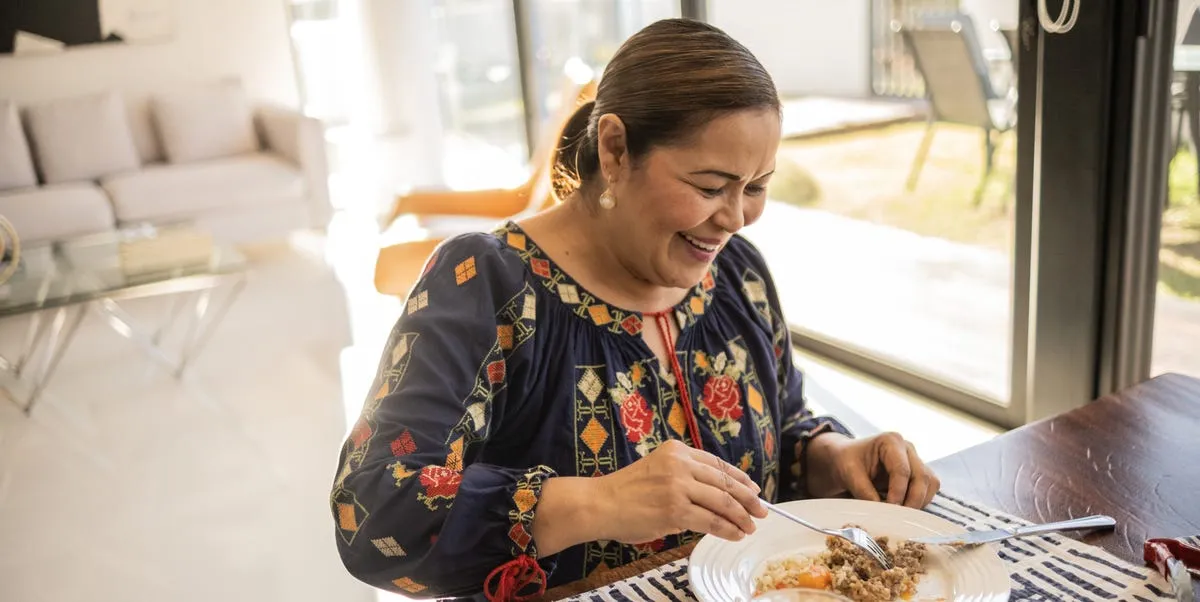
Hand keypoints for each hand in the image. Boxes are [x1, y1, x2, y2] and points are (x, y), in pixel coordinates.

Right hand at [594, 440, 767, 543]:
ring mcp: (678, 486)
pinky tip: (735, 534)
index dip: (739, 479)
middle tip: (762, 511)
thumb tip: (714, 498)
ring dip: (741, 516)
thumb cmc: (624, 492)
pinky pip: (711, 520)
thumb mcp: (657, 471)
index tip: (753, 490)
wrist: (599, 503)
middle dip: (748, 499)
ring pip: (722, 502)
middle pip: (725, 482)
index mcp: (676, 450)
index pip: (717, 464)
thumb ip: (683, 478)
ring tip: (750, 527)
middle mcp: (680, 464)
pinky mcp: (676, 510)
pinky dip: (727, 529)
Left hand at [805, 433, 939, 507]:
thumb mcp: (849, 473)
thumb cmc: (847, 461)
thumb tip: (881, 512)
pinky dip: (920, 502)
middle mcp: (907, 448)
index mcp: (890, 441)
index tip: (890, 509)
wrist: (846, 459)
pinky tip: (904, 510)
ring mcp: (916, 460)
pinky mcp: (919, 473)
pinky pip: (929, 490)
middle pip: (922, 477)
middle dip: (912, 500)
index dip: (898, 492)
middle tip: (899, 518)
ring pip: (930, 484)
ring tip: (900, 516)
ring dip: (919, 502)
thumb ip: (864, 491)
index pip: (902, 469)